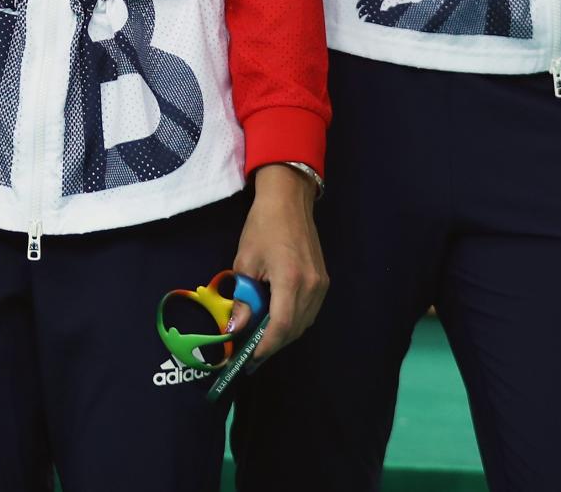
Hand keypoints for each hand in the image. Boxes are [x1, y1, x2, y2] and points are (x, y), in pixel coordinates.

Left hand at [230, 165, 326, 361]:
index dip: (265, 346)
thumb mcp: (245, 261)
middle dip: (272, 344)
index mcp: (291, 280)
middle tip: (250, 353)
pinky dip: (293, 321)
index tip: (248, 359)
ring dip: (283, 334)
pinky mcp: (324, 281)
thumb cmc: (262, 226)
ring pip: (304, 323)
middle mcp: (312, 287)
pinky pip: (309, 311)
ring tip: (260, 340)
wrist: (289, 201)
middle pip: (294, 329)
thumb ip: (243, 298)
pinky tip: (276, 321)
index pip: (281, 326)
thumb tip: (236, 329)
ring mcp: (322, 285)